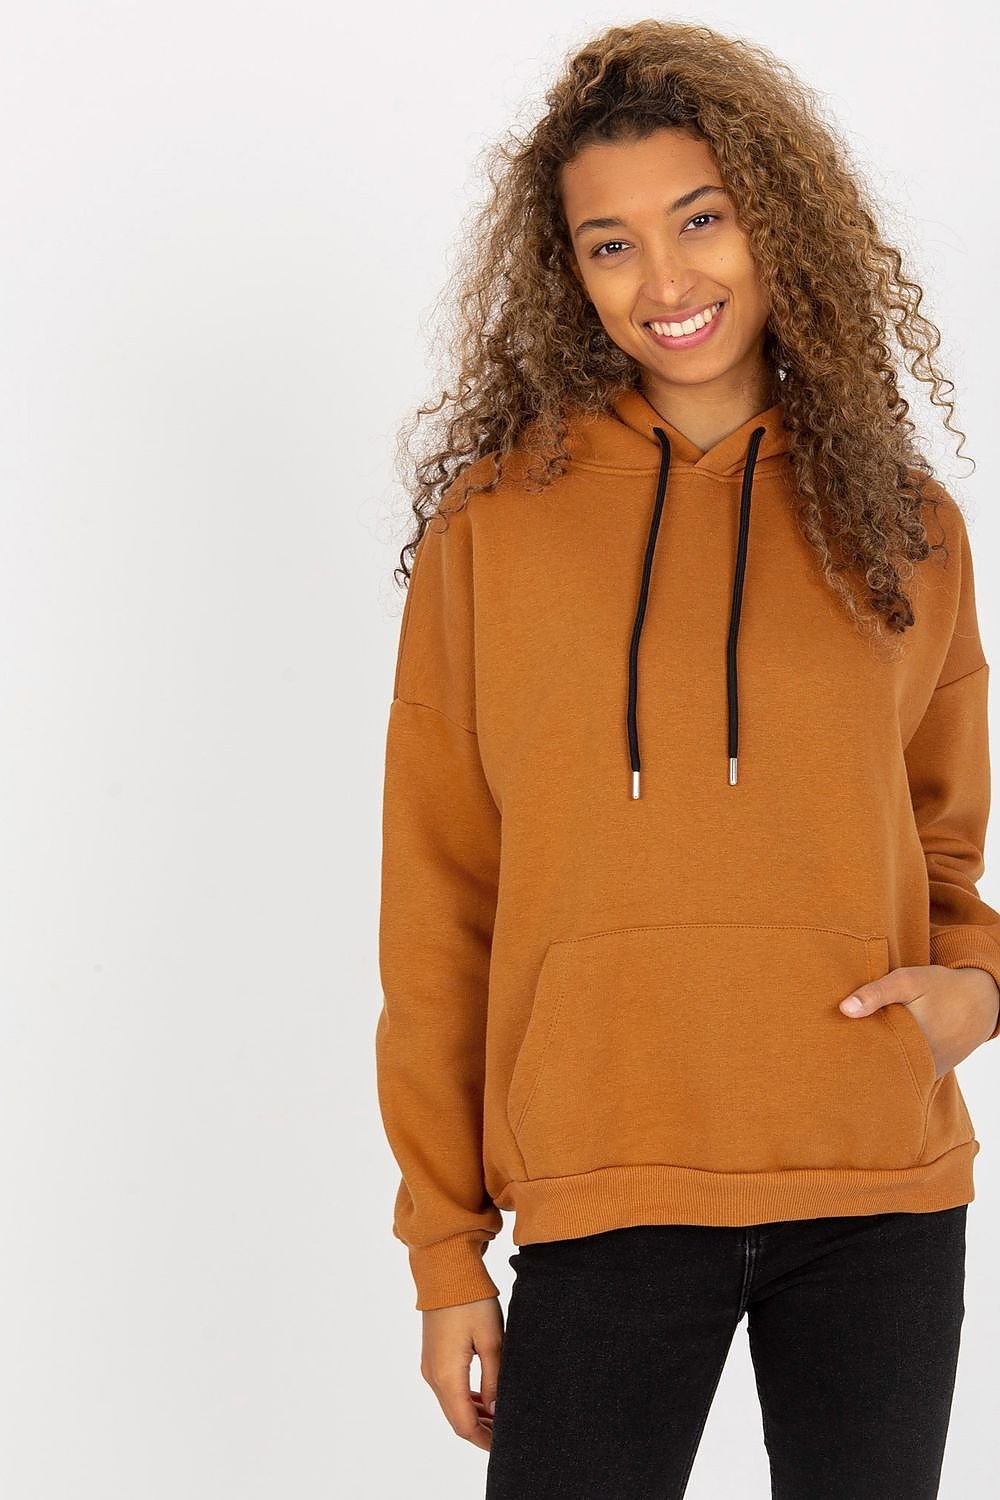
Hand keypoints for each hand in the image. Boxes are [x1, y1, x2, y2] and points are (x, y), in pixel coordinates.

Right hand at [420, 1296, 503, 1450]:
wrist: (445, 1269)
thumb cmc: (471, 1301)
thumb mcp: (492, 1341)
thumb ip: (494, 1380)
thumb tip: (496, 1410)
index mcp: (447, 1377)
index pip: (465, 1425)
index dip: (484, 1440)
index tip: (505, 1446)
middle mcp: (433, 1376)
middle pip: (456, 1418)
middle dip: (481, 1430)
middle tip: (507, 1434)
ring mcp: (430, 1365)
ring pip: (451, 1404)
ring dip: (474, 1415)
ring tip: (500, 1418)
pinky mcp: (433, 1355)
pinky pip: (448, 1388)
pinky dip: (466, 1399)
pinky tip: (484, 1398)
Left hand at [840, 964, 999, 1079]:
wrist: (981, 1000)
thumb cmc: (941, 987)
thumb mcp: (908, 981)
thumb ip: (876, 993)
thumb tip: (844, 1009)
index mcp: (911, 1041)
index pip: (870, 1054)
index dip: (849, 1051)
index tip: (830, 1047)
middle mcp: (922, 1063)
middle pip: (880, 1067)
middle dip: (860, 1061)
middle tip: (835, 1056)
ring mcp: (930, 1070)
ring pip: (895, 1072)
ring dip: (878, 1063)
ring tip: (852, 1057)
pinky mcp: (935, 1072)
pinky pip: (909, 1073)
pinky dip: (895, 1065)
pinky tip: (880, 1055)